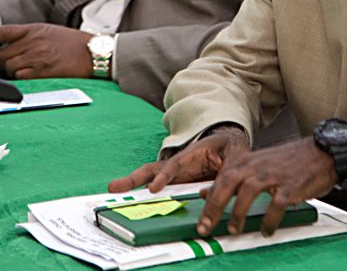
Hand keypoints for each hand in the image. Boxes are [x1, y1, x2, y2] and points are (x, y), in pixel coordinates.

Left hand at [0, 23, 92, 78]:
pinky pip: (21, 77)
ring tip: (28, 68)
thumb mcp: (48, 31)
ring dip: (13, 70)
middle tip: (15, 62)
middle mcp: (33, 42)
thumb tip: (8, 47)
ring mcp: (38, 57)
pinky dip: (22, 78)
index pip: (2, 32)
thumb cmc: (72, 43)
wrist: (92, 52)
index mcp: (34, 29)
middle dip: (4, 60)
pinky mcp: (43, 71)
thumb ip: (28, 36)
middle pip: (3, 54)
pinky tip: (33, 74)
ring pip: (10, 67)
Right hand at [108, 125, 249, 193]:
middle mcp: (179, 164)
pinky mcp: (177, 183)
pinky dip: (144, 194)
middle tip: (114, 187)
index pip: (175, 166)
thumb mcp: (234, 158)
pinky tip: (133, 203)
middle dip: (133, 178)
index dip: (164, 177)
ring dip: (132, 184)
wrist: (229, 144)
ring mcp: (176, 174)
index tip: (153, 189)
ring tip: (112, 189)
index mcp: (192, 154)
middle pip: (153, 170)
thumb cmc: (231, 149)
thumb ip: (224, 173)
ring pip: (150, 177)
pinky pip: (159, 189)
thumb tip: (208, 192)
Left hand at [197, 138, 335, 237]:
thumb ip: (231, 179)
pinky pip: (276, 204)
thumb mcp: (256, 166)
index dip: (207, 200)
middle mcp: (257, 165)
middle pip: (228, 182)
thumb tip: (205, 193)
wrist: (321, 153)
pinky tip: (266, 230)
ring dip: (238, 212)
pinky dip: (269, 219)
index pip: (220, 179)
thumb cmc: (287, 162)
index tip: (200, 221)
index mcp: (246, 161)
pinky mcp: (291, 185)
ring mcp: (274, 174)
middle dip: (215, 206)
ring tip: (234, 229)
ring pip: (248, 190)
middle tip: (207, 226)